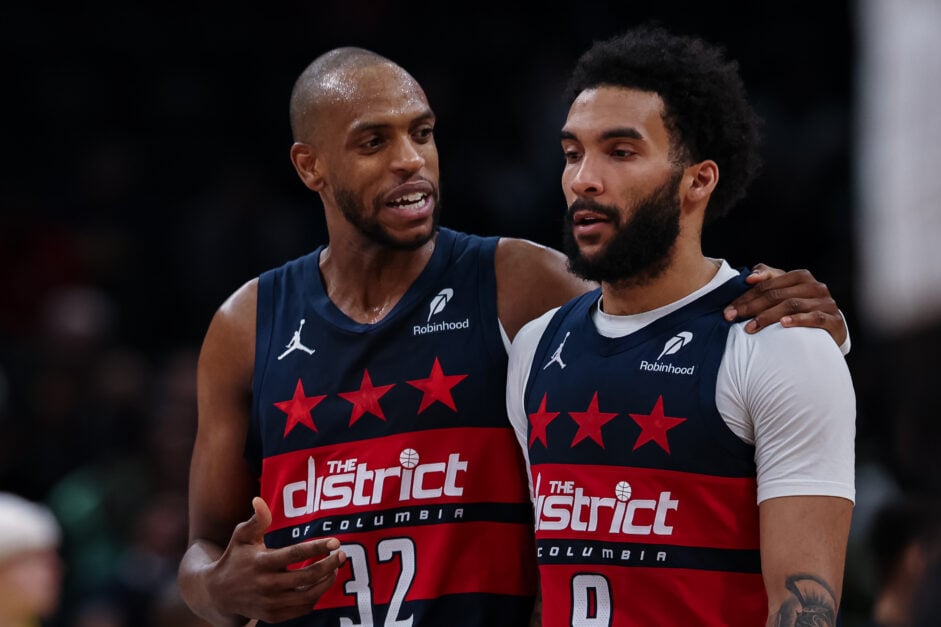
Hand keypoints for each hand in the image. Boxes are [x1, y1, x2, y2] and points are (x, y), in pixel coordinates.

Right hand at [205, 497, 346, 623]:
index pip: (295, 554)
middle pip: (307, 576)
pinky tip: (321, 583)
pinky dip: (315, 596)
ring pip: (309, 595)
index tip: (336, 541)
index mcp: (261, 562)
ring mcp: (270, 603)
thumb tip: (259, 500)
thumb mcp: (241, 536)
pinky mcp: (273, 616)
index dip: (317, 547)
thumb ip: (256, 520)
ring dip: (327, 581)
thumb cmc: (235, 558)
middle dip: (330, 565)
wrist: (218, 594)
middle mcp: (266, 585)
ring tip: (335, 568)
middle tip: (342, 554)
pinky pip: (302, 608)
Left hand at [723, 264, 846, 345]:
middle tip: (732, 318)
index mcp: (801, 277)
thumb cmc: (801, 308)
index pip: (768, 285)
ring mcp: (826, 303)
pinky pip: (814, 318)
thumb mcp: (784, 291)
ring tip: (750, 327)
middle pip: (777, 295)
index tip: (729, 309)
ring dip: (768, 316)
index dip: (746, 296)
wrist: (830, 329)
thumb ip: (768, 279)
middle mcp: (815, 287)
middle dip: (751, 307)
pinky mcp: (834, 320)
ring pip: (792, 305)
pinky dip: (797, 320)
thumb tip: (750, 276)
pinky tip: (783, 324)